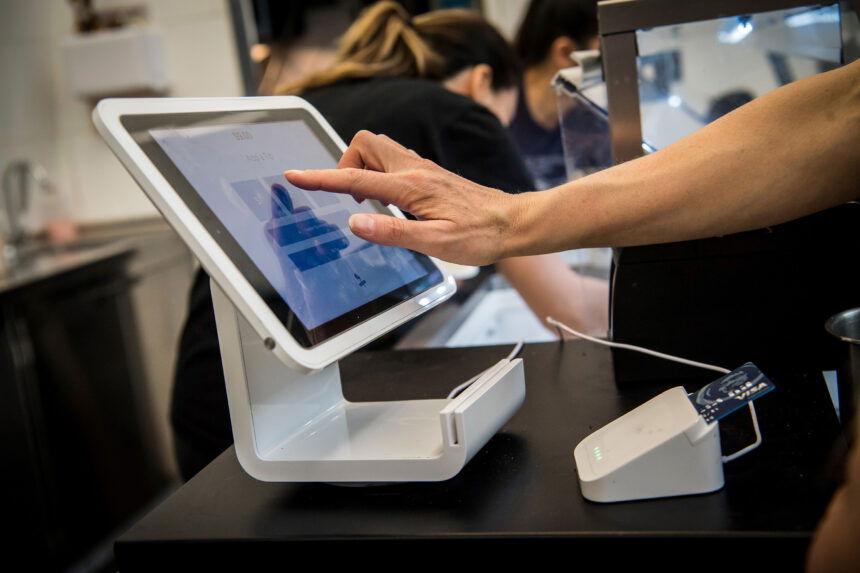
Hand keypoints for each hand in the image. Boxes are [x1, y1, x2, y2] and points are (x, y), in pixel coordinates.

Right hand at [285, 131, 527, 264]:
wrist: (514, 223)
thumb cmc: (480, 236)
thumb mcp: (436, 243)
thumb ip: (393, 232)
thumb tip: (356, 223)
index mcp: (412, 187)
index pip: (356, 179)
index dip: (322, 178)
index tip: (295, 175)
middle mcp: (415, 170)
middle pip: (364, 144)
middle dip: (345, 164)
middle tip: (350, 198)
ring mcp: (423, 168)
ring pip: (378, 148)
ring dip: (363, 168)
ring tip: (368, 202)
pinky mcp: (429, 173)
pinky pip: (392, 160)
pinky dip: (379, 173)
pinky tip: (389, 201)